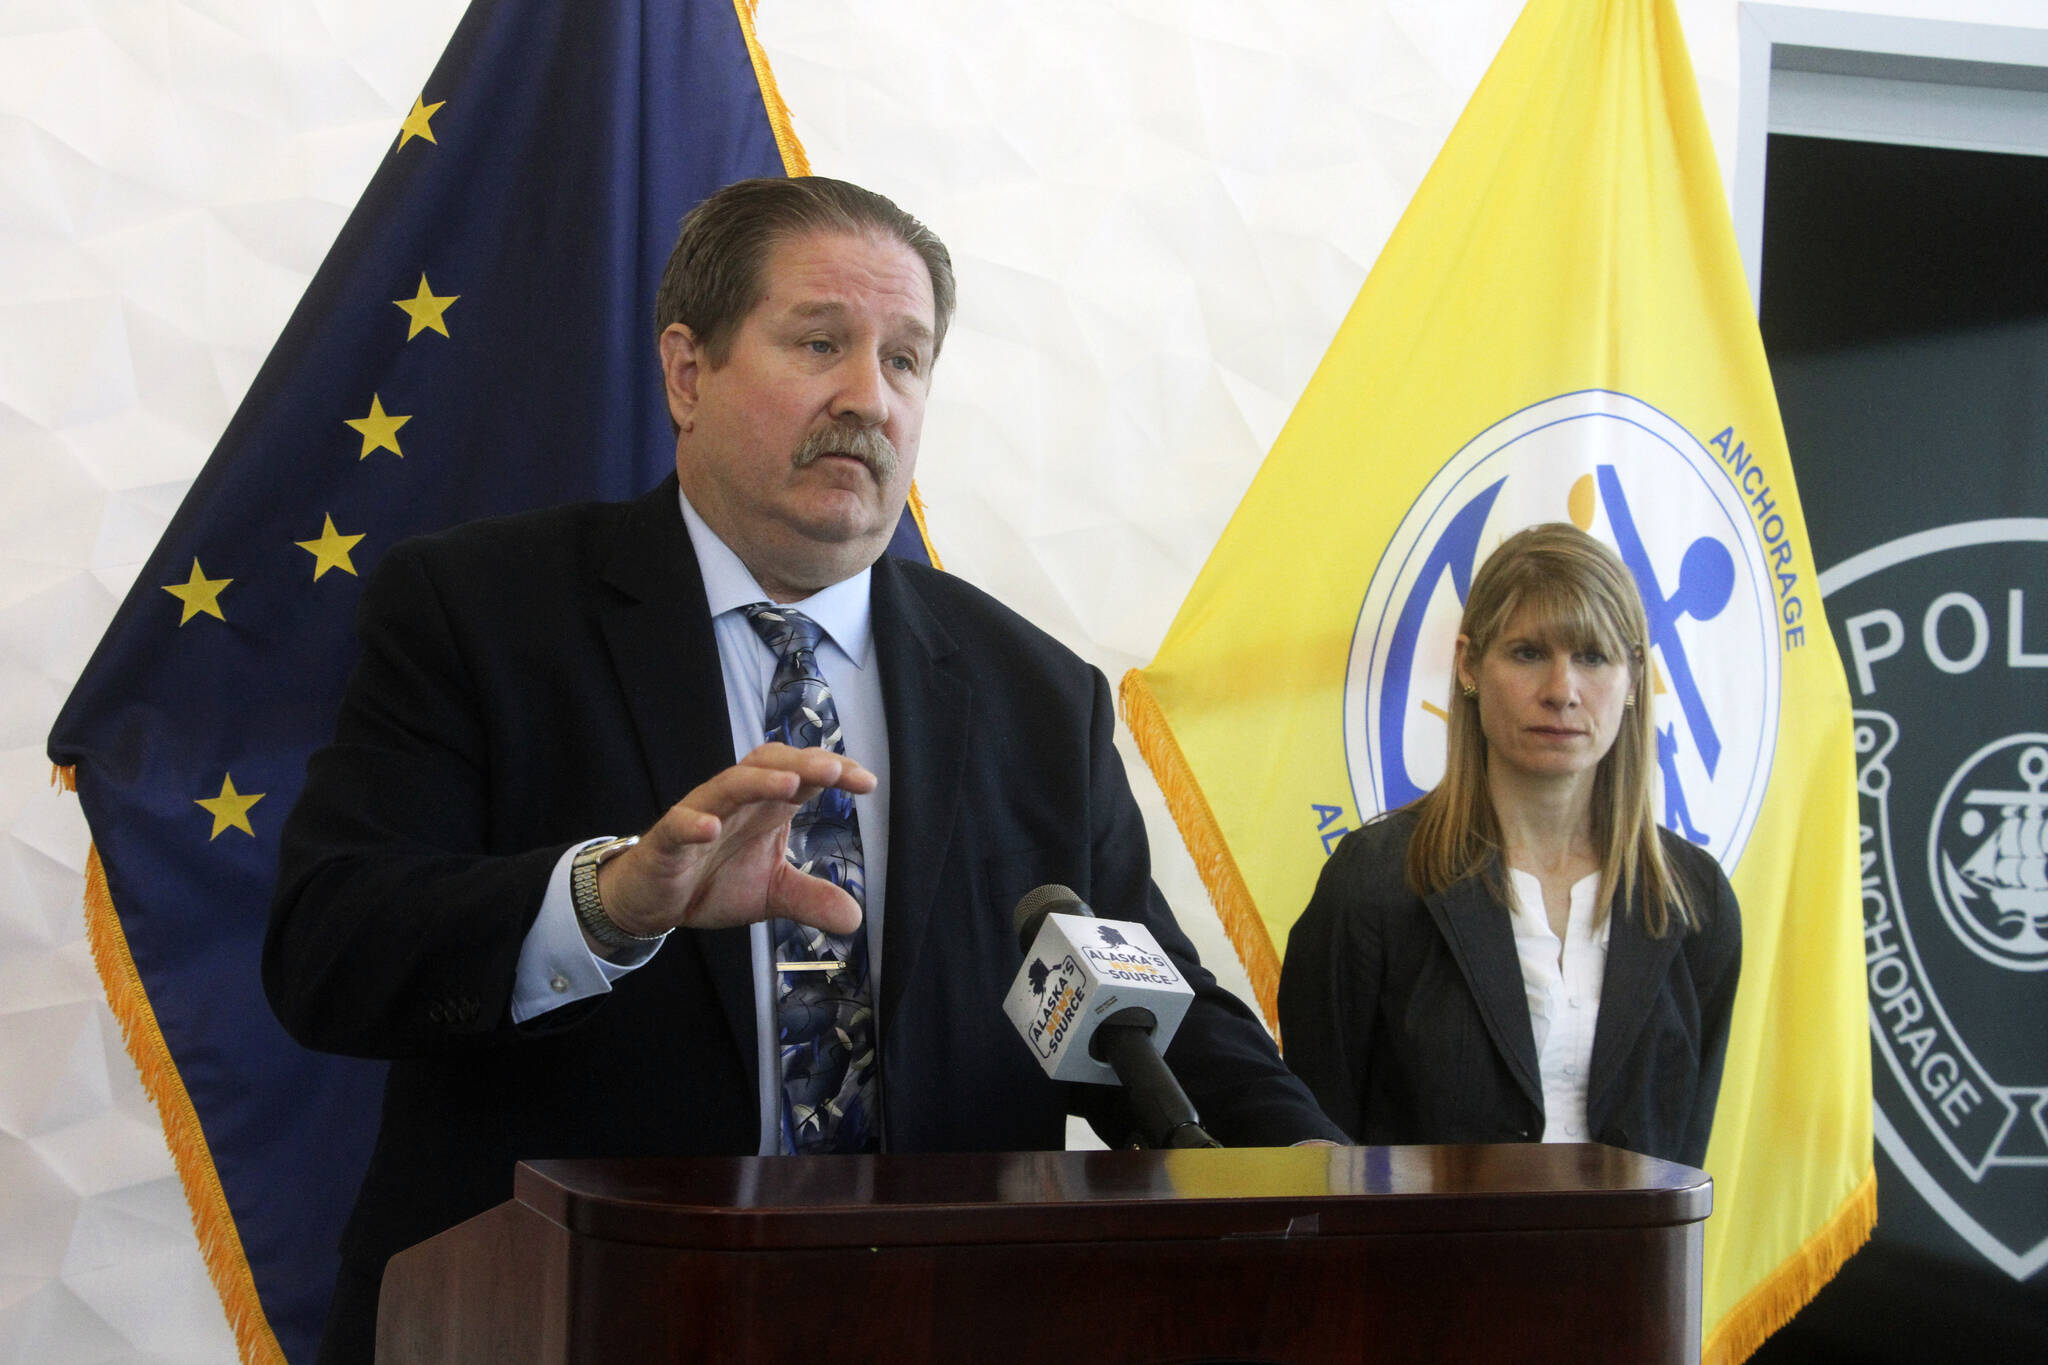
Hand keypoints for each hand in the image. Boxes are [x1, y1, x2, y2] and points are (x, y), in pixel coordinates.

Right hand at [594, 743, 875, 939]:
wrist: (654, 901)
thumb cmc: (713, 881)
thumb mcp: (772, 892)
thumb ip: (811, 899)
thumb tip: (855, 918)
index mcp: (765, 807)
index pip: (802, 775)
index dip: (833, 773)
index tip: (867, 782)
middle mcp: (736, 802)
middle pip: (768, 766)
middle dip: (802, 763)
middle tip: (834, 770)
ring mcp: (700, 816)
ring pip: (728, 785)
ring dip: (758, 781)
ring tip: (789, 785)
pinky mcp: (666, 840)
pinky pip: (678, 825)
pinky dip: (693, 822)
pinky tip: (711, 827)